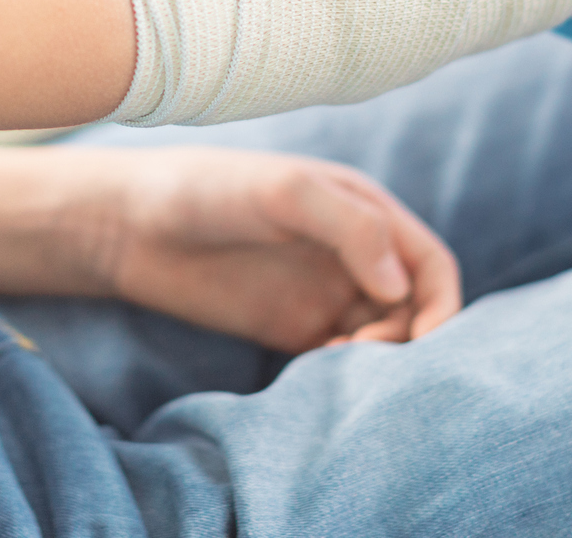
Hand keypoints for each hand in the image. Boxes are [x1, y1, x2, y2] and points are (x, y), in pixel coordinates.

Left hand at [83, 146, 461, 352]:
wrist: (130, 224)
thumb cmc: (207, 190)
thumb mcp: (284, 192)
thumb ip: (350, 228)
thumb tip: (400, 289)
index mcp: (364, 211)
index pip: (431, 265)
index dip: (441, 306)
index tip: (422, 343)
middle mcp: (353, 255)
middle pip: (415, 311)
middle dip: (409, 343)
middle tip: (364, 358)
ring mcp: (324, 295)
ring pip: (383, 340)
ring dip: (377, 364)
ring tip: (336, 370)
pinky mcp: (292, 330)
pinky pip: (340, 361)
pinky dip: (344, 377)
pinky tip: (317, 381)